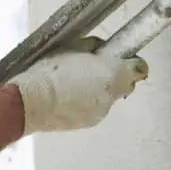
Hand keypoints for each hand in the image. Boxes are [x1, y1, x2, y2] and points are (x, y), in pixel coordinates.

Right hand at [7, 35, 148, 133]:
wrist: (30, 102)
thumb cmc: (49, 71)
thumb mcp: (73, 46)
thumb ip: (95, 46)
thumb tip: (102, 50)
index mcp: (113, 74)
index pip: (140, 69)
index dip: (133, 63)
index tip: (124, 58)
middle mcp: (111, 96)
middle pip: (124, 85)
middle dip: (114, 77)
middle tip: (94, 68)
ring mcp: (101, 112)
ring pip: (108, 98)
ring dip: (98, 90)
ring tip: (73, 82)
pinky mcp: (88, 123)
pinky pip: (94, 109)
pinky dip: (86, 102)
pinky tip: (67, 96)